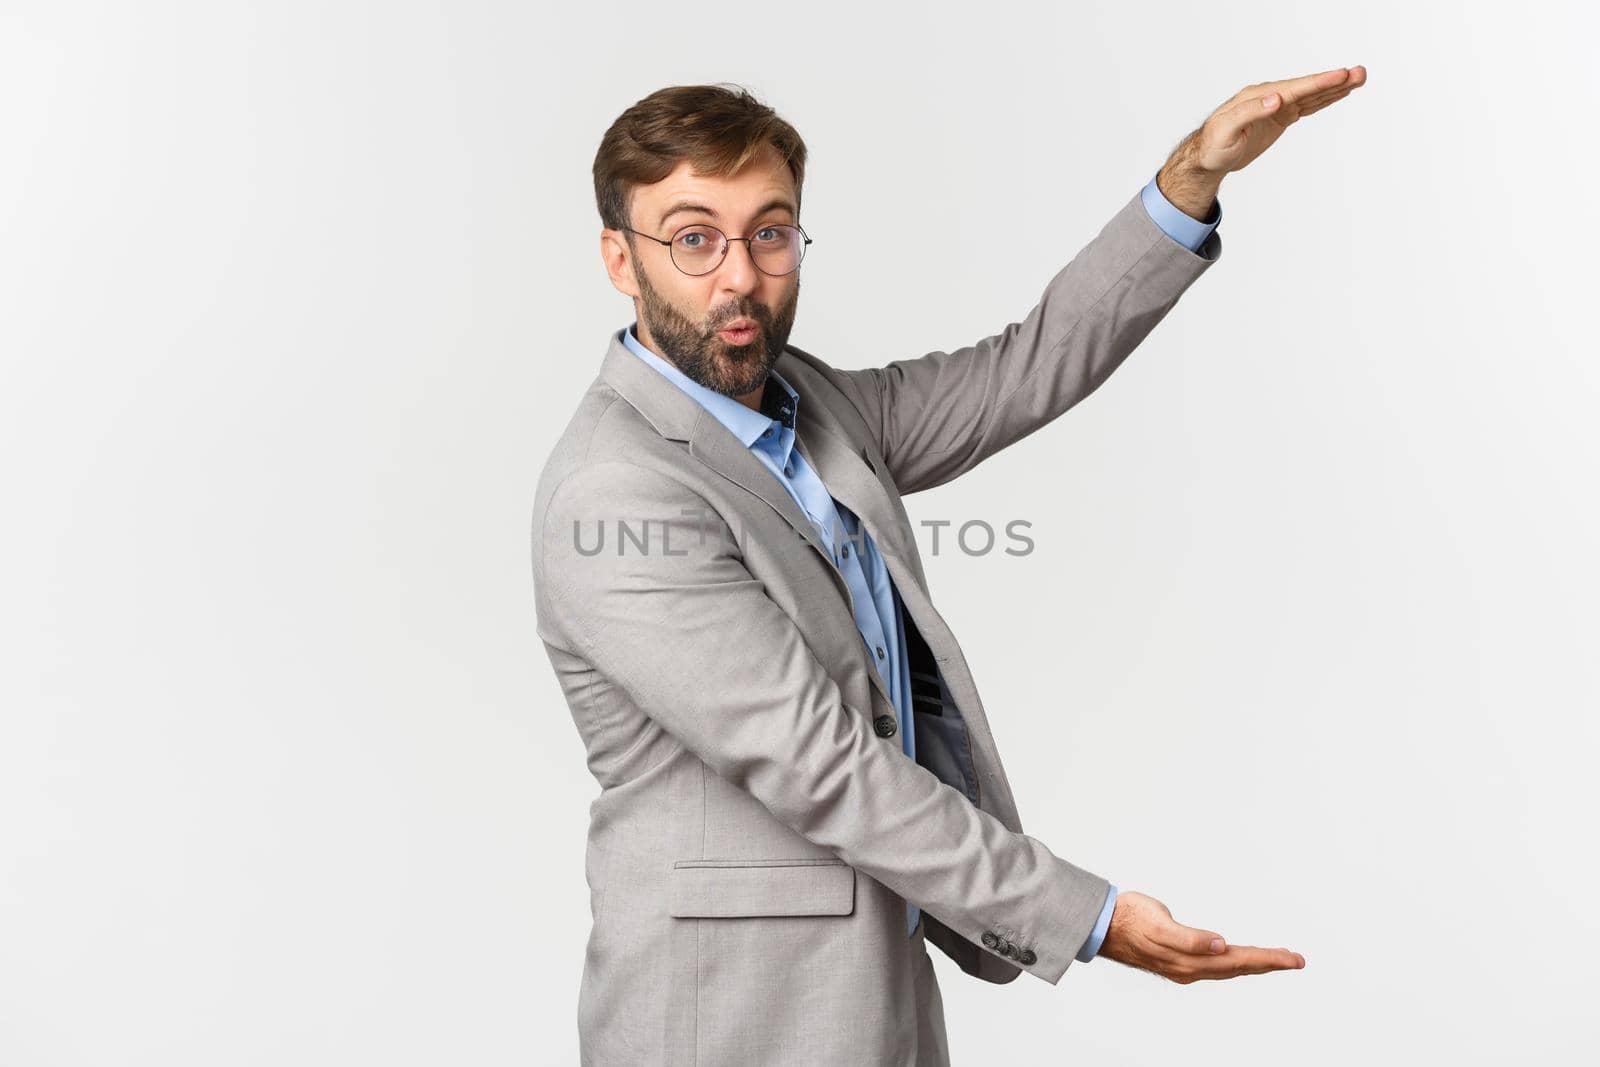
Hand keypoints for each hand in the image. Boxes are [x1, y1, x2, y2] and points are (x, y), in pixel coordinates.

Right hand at [1097, 890, 1305, 983]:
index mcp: (1190, 961)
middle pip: (1239, 968)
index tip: (1294, 959)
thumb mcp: (1160, 924)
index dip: (1269, 960)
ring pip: (1230, 968)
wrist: (1104, 925)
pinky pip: (1217, 966)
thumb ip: (1190, 938)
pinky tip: (1237, 958)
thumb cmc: (1131, 919)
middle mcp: (1191, 969)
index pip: (1240, 960)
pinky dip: (1235, 962)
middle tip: (1297, 960)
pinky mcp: (1180, 961)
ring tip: (1277, 959)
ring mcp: (1186, 968)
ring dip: (1255, 964)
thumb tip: (1221, 945)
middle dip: (1269, 963)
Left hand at [1157, 65, 1368, 218]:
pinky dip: (1324, 100)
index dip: (1319, 83)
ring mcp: (1277, 106)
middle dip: (1334, 81)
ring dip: (1335, 88)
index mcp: (1258, 96)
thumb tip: (1276, 99)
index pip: (1294, 88)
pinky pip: (1307, 106)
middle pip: (1308, 88)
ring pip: (1311, 95)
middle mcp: (1270, 96)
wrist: (1207, 157)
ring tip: (1359, 79)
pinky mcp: (1280, 117)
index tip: (1341, 75)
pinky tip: (1339, 93)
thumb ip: (1250, 113)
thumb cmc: (1213, 145)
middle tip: (1360, 73)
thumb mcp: (1227, 130)